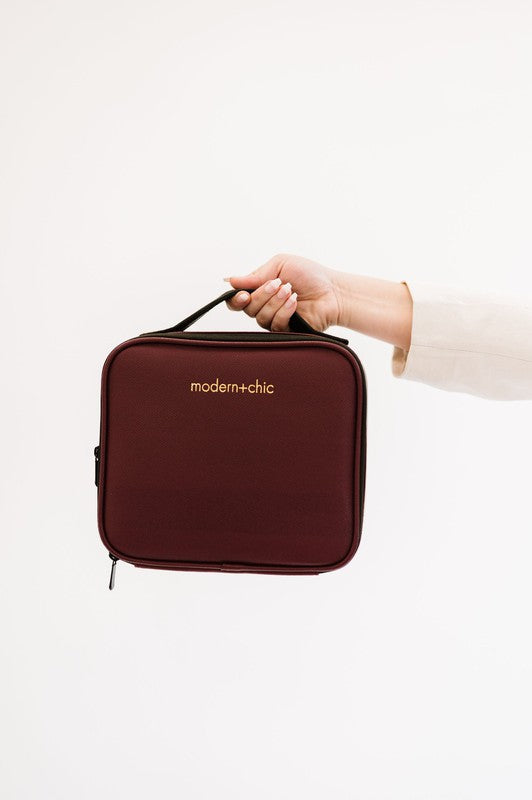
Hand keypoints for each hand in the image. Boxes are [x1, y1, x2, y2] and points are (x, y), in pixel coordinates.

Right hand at [224, 252, 412, 349]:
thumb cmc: (309, 275)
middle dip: (261, 295)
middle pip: (246, 308)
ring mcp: (274, 320)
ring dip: (274, 302)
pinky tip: (295, 302)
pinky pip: (275, 325)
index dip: (235, 299)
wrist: (333, 291)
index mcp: (260, 290)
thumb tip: (230, 280)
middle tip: (277, 284)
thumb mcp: (280, 265)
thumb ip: (256, 274)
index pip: (236, 300)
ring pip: (260, 317)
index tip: (243, 294)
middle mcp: (264, 307)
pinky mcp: (286, 332)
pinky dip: (284, 311)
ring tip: (290, 291)